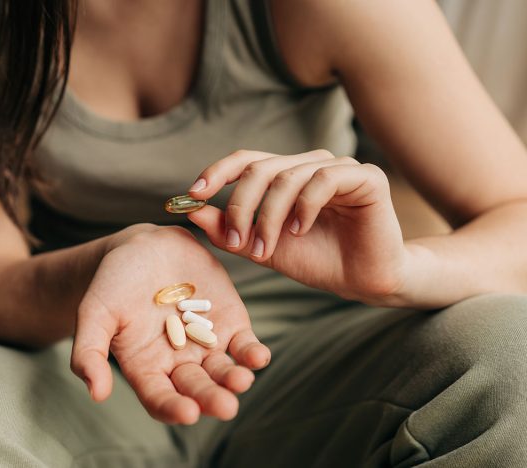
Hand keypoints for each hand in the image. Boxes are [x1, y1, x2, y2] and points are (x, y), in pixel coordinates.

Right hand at [70, 225, 270, 424]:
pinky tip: (258, 356)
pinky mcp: (230, 322)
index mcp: (146, 367)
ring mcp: (207, 343)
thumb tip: (96, 393)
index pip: (160, 397)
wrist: (144, 248)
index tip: (188, 413)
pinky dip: (252, 352)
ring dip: (235, 378)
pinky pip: (243, 343)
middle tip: (225, 405)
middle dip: (212, 398)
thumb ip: (89, 352)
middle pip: (197, 388)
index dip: (173, 408)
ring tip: (242, 380)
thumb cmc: (113, 283)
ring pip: (223, 370)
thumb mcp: (94, 314)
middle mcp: (179, 362)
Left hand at [187, 150, 407, 304]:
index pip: (246, 160)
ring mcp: (338, 168)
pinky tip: (300, 231)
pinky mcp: (365, 178)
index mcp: (286, 175)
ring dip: (268, 216)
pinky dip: (304, 206)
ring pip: (287, 176)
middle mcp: (309, 165)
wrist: (363, 281)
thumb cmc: (316, 260)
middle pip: (260, 169)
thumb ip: (230, 230)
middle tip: (237, 243)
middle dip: (241, 207)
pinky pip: (324, 179)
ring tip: (265, 248)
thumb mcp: (263, 247)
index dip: (217, 172)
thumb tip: (192, 211)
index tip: (193, 194)